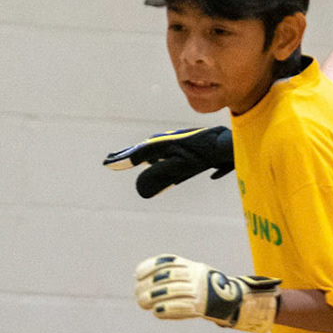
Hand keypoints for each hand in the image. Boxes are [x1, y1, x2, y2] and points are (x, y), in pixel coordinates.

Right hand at [104, 126, 233, 198]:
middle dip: (127, 154)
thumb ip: (161, 177)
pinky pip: (168, 153)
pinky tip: (161, 161)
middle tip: (110, 159)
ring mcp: (179, 143)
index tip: (106, 164)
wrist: (227, 143)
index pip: (138, 154)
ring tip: (132, 159)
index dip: (123, 160)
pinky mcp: (189, 148)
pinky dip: (159, 156)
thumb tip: (140, 190)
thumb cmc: (205, 155)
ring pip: (156, 150)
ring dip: (142, 154)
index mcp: (163, 146)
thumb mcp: (182, 168)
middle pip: (144, 150)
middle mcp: (168, 142)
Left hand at [133, 255, 279, 332]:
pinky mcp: (201, 306)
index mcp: (190, 266)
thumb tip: (140, 277)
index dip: (149, 268)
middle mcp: (194, 276)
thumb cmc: (203, 287)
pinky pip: (180, 308)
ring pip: (170, 292)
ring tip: (143, 303)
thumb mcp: (190, 273)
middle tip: (137, 294)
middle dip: (148, 286)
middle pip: (165, 279)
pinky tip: (156, 312)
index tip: (137, 275)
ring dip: (153, 299)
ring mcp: (198, 291)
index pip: (166, 263)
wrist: (230, 300)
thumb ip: (169, 273)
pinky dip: (165, 310)